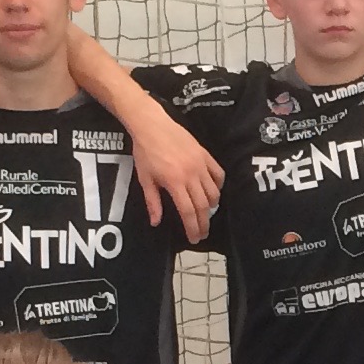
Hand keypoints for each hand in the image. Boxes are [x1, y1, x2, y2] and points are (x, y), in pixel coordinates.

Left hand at [128, 107, 222, 238]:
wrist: (152, 125)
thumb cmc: (145, 152)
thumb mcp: (145, 179)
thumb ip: (153, 202)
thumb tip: (156, 222)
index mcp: (174, 182)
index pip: (188, 212)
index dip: (193, 228)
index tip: (194, 239)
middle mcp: (191, 175)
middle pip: (203, 206)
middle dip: (204, 223)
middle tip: (203, 234)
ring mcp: (200, 164)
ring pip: (213, 192)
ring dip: (211, 207)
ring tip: (206, 215)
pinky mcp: (206, 155)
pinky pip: (218, 174)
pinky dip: (218, 186)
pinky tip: (214, 193)